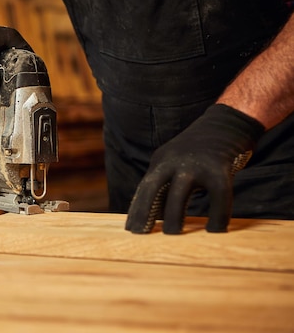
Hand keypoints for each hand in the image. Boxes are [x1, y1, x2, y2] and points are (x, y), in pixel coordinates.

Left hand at [125, 104, 264, 233]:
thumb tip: (156, 215)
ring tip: (172, 234)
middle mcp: (174, 161)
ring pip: (179, 193)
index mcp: (161, 160)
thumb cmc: (201, 151)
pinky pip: (218, 197)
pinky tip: (215, 230)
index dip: (137, 209)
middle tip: (140, 234)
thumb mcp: (177, 163)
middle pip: (152, 188)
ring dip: (173, 216)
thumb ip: (166, 184)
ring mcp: (196, 164)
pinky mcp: (220, 168)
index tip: (130, 229)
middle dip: (144, 211)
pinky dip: (217, 216)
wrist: (228, 123)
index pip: (144, 187)